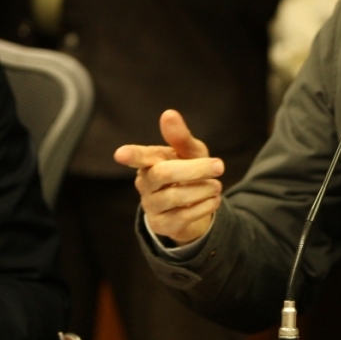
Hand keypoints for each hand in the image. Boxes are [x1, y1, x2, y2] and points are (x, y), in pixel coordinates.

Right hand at [117, 109, 223, 245]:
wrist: (196, 206)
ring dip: (204, 189)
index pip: (139, 157)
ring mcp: (151, 206)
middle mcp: (145, 184)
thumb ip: (181, 136)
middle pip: (165, 173)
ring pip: (176, 196)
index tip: (120, 153)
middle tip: (219, 166)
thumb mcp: (191, 153)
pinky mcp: (161, 225)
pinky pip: (184, 216)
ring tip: (216, 186)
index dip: (131, 155)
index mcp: (150, 162)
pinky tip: (213, 200)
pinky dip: (205, 206)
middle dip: (196, 169)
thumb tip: (168, 113)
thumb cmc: (190, 173)